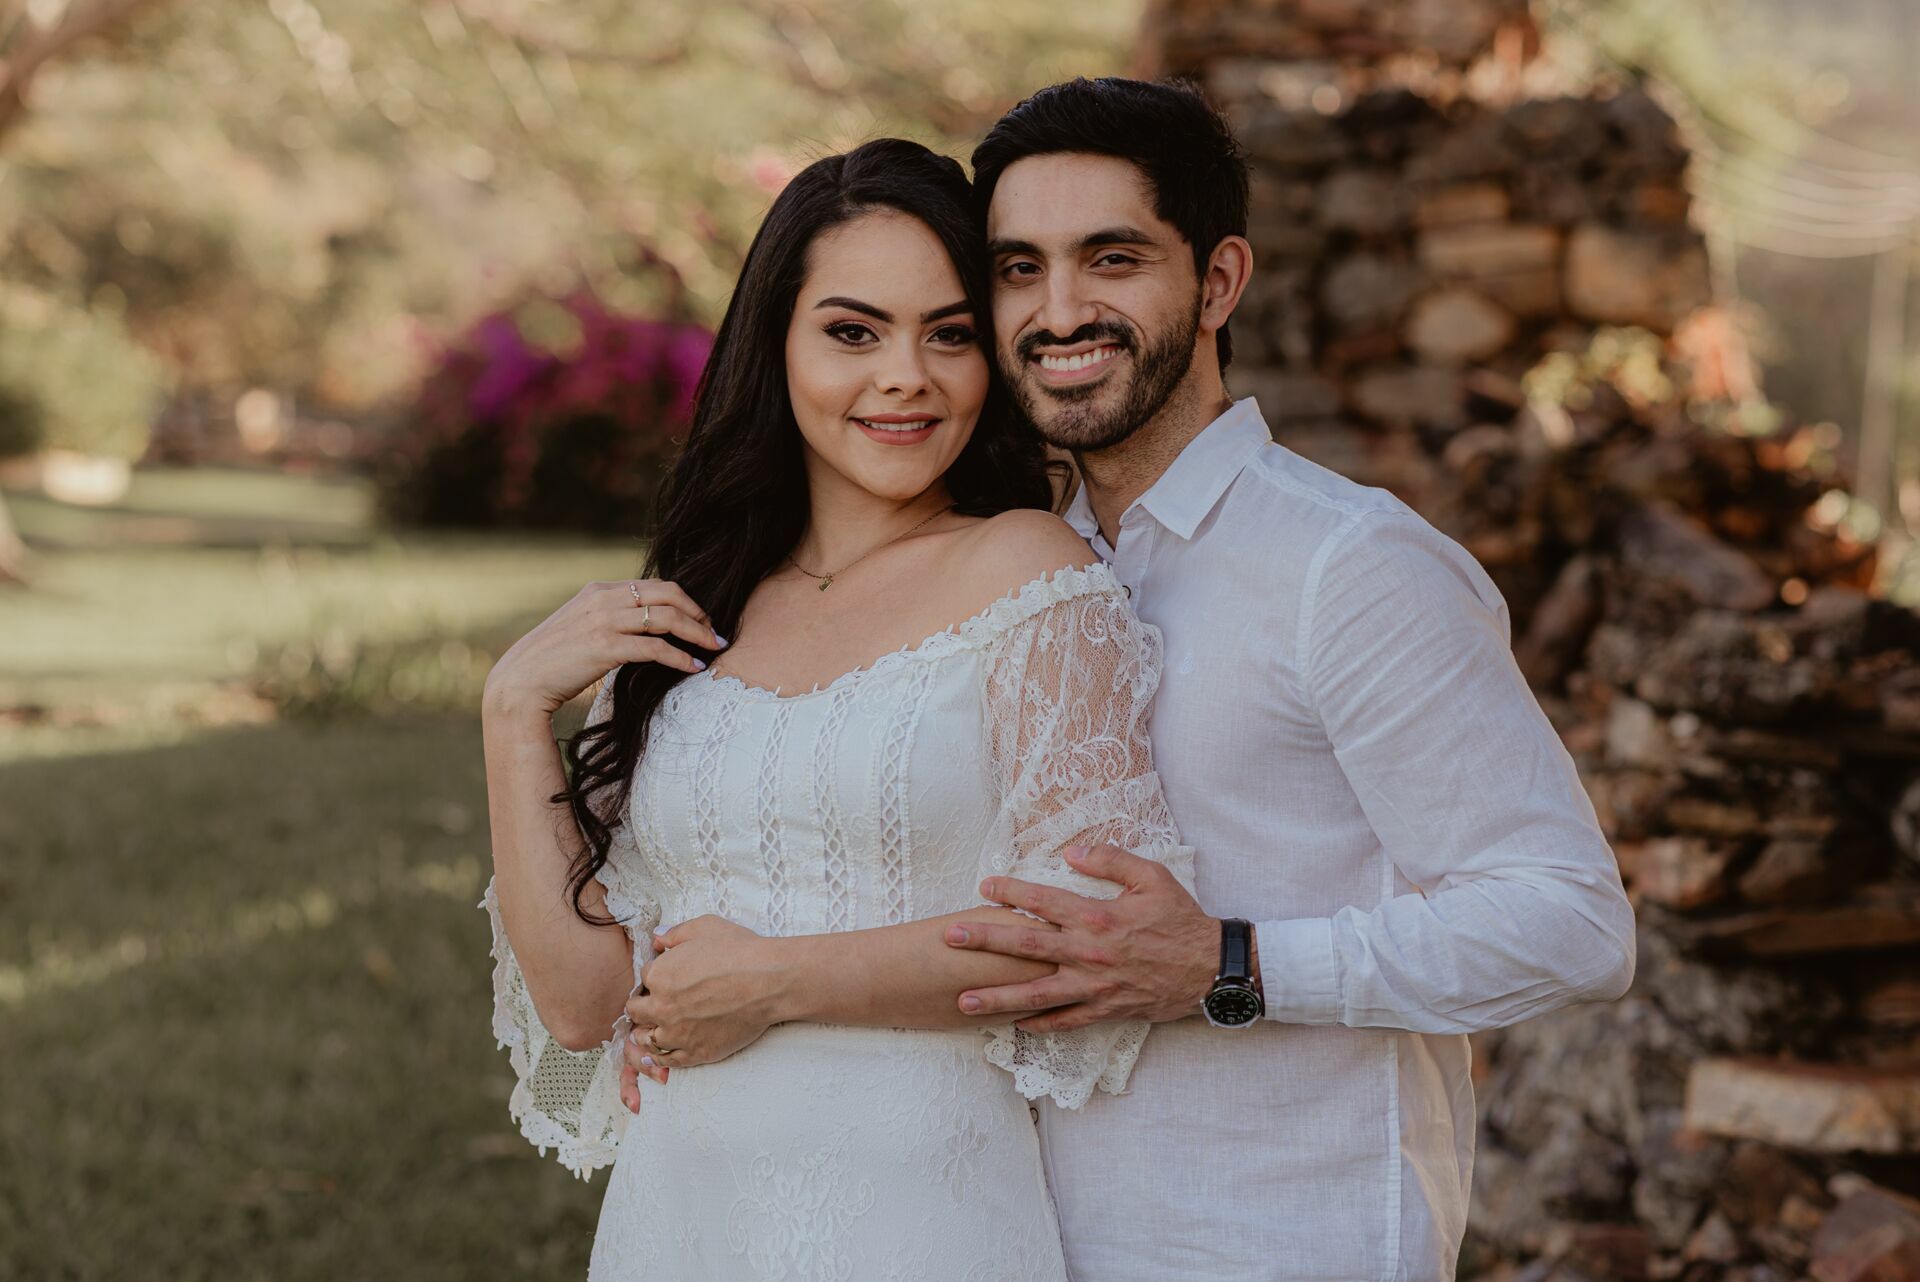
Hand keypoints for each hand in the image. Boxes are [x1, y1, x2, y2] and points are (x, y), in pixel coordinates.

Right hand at [482, 577, 723, 721]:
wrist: (521, 681)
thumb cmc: (553, 661)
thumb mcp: (580, 626)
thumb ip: (608, 618)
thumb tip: (641, 625)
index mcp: (599, 590)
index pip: (655, 585)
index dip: (686, 601)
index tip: (702, 619)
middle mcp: (603, 599)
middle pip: (668, 595)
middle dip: (699, 613)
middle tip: (715, 633)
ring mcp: (604, 621)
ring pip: (667, 618)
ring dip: (697, 633)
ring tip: (714, 648)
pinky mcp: (605, 647)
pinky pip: (655, 648)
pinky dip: (680, 657)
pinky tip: (693, 667)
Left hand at [616, 915, 784, 1108]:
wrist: (770, 981)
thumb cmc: (741, 951)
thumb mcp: (706, 927)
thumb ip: (676, 933)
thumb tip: (658, 939)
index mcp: (660, 975)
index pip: (644, 977)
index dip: (656, 975)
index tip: (668, 977)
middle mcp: (662, 1007)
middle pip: (637, 1010)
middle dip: (645, 1003)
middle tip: (658, 1002)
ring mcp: (678, 1034)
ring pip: (647, 1039)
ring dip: (648, 1031)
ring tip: (656, 1028)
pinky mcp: (696, 1053)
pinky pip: (668, 1061)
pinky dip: (661, 1056)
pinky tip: (663, 1051)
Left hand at [943, 844, 1219, 1032]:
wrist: (1212, 967)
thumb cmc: (1181, 920)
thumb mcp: (1152, 878)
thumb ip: (1110, 861)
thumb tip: (1071, 852)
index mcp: (1098, 917)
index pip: (1044, 902)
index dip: (1011, 892)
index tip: (984, 886)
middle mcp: (1090, 952)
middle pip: (1027, 947)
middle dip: (985, 942)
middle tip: (950, 938)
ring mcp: (1095, 985)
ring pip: (1037, 994)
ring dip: (997, 997)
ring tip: (963, 1001)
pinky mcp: (1106, 1009)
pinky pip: (1066, 1021)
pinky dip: (1039, 1024)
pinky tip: (1013, 1025)